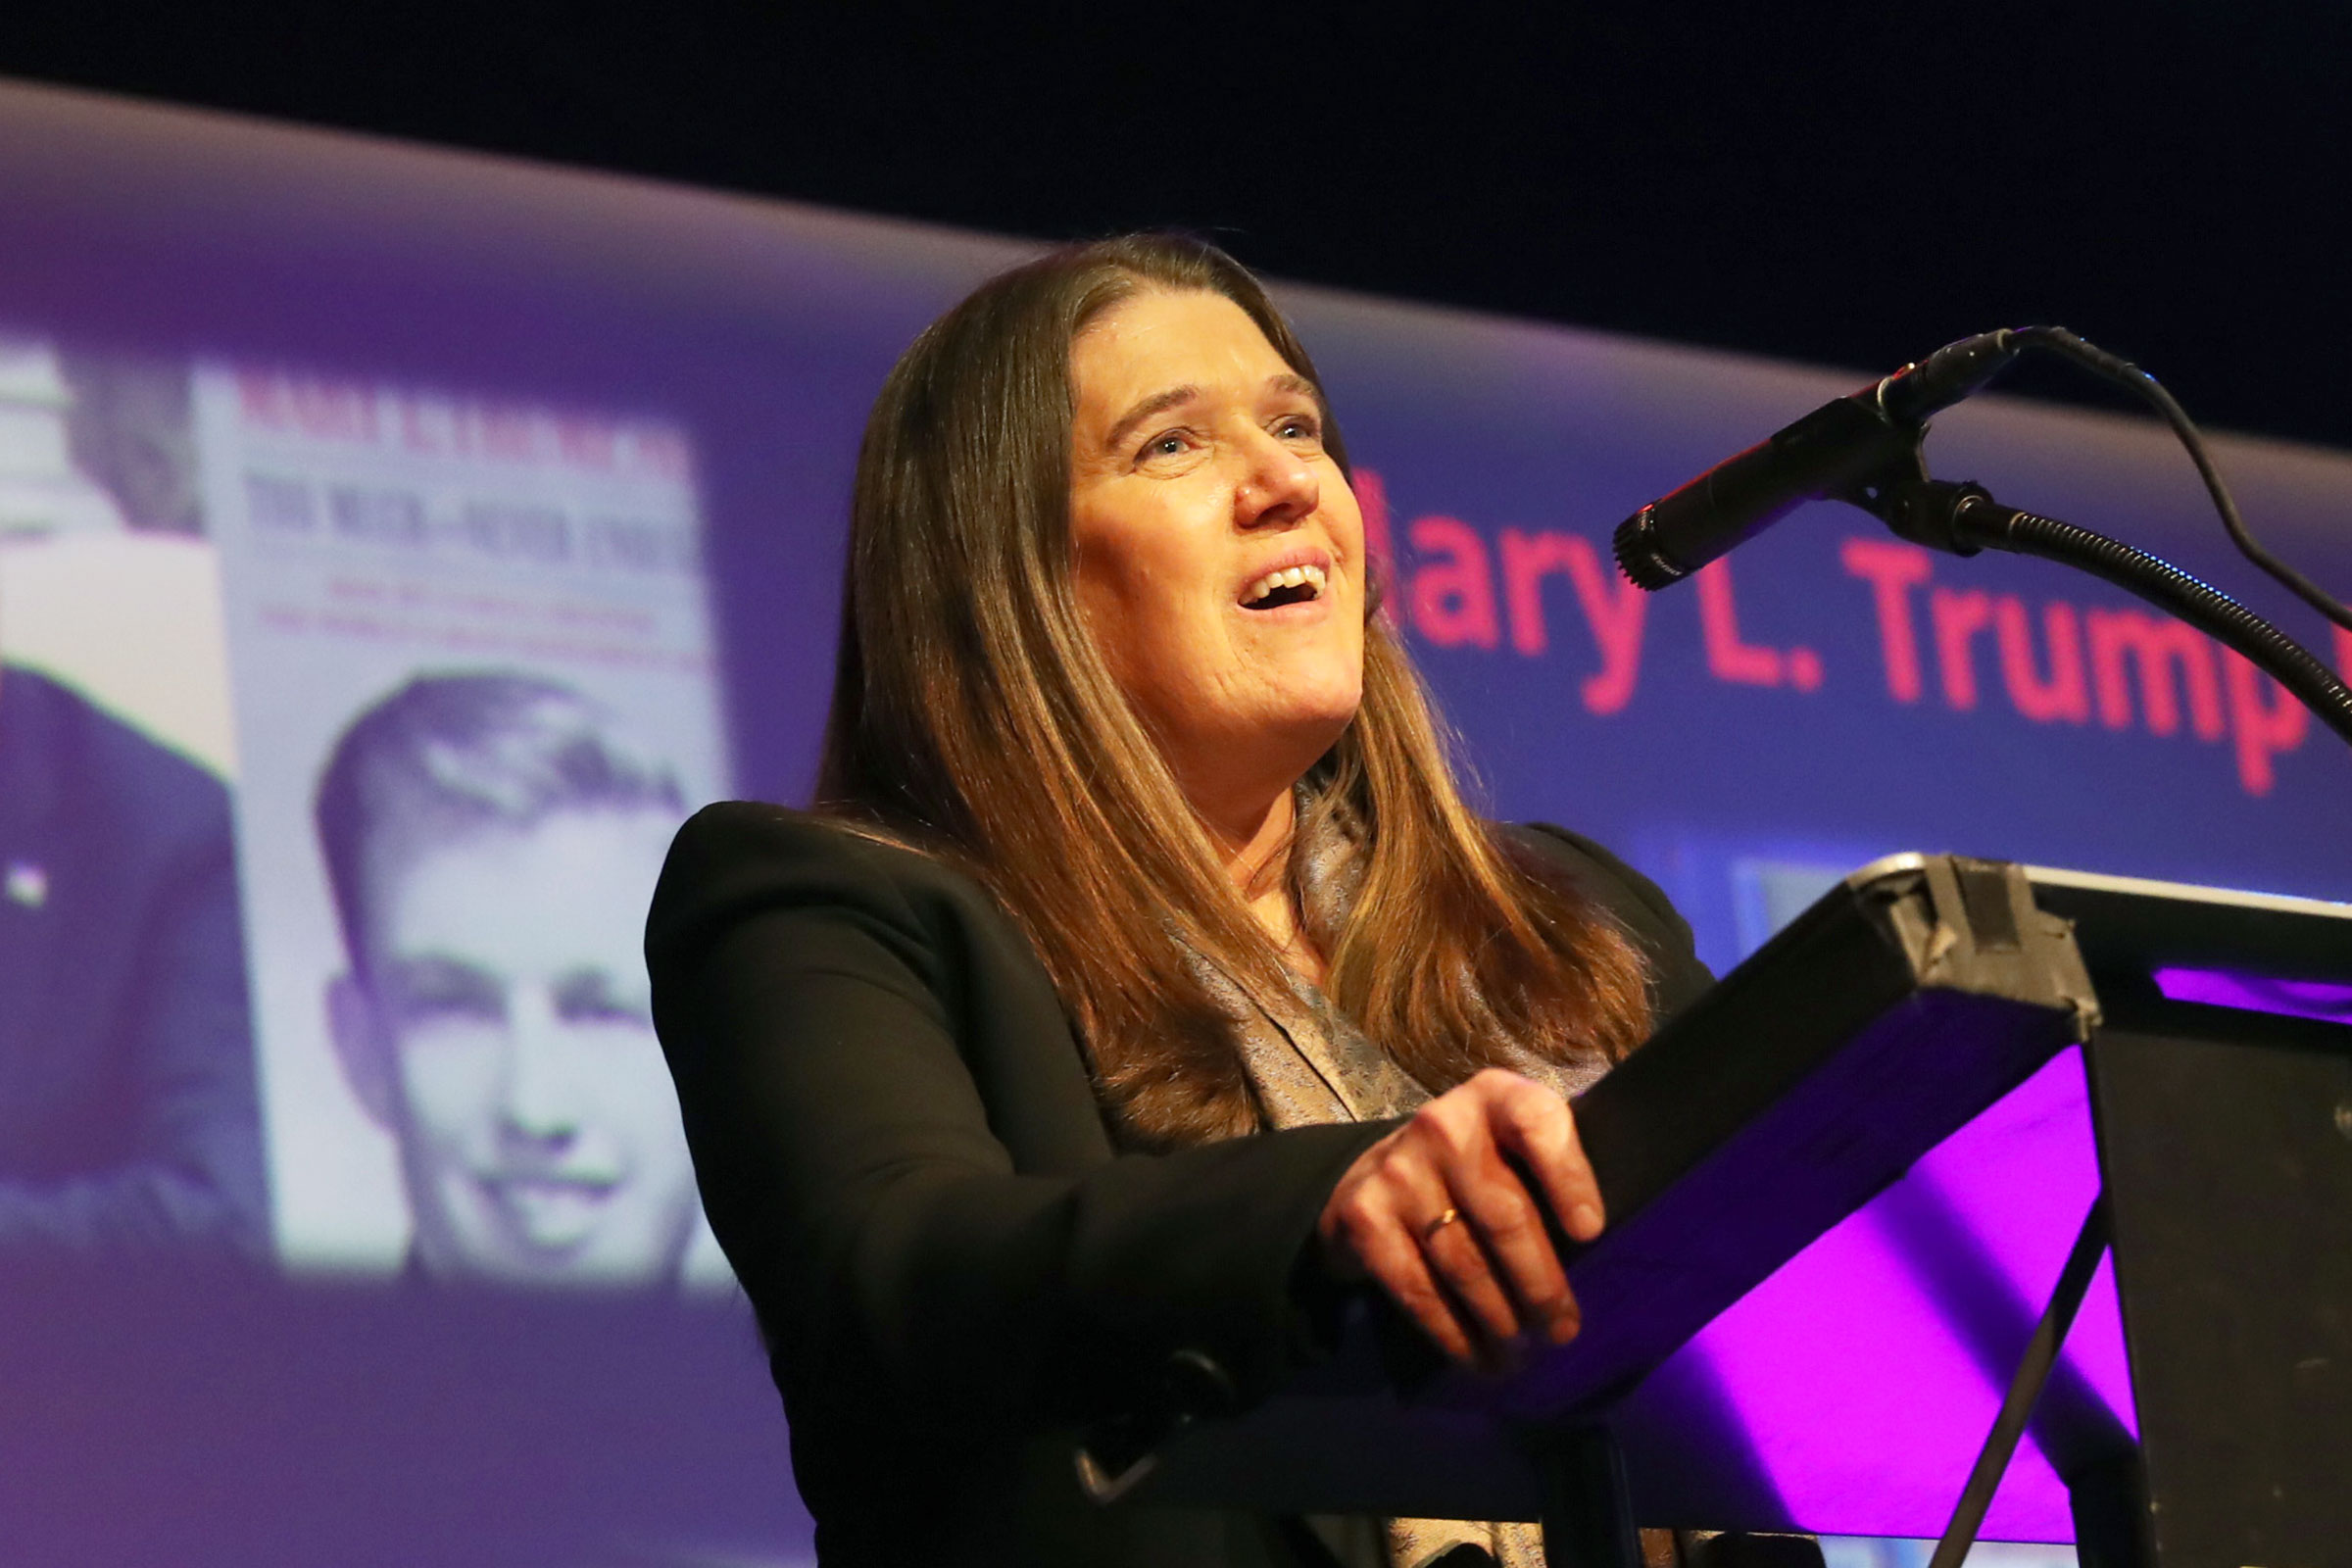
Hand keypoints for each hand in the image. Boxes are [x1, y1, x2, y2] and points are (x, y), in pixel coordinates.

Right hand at [1315, 1068, 1603, 1368]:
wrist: (1371, 1175)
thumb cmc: (1474, 1168)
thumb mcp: (1512, 1146)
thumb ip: (1552, 1174)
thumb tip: (1612, 1256)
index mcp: (1495, 1097)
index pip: (1537, 1122)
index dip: (1568, 1176)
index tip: (1591, 1233)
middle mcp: (1443, 1126)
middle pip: (1504, 1215)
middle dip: (1540, 1285)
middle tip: (1563, 1331)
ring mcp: (1398, 1170)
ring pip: (1463, 1263)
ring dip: (1500, 1321)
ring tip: (1522, 1355)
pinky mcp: (1365, 1216)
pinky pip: (1417, 1288)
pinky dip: (1452, 1333)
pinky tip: (1476, 1356)